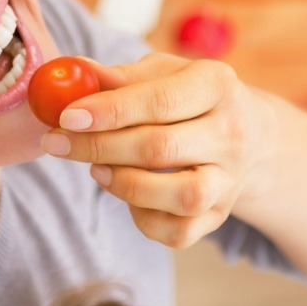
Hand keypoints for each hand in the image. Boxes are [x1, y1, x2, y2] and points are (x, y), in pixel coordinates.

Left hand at [39, 52, 276, 248]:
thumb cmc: (191, 97)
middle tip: (56, 142)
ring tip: (97, 170)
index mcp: (217, 84)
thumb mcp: (164, 73)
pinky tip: (128, 196)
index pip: (161, 101)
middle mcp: (231, 132)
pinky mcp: (221, 214)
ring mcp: (230, 178)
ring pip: (182, 196)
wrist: (250, 135)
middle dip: (99, 147)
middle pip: (161, 148)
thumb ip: (120, 77)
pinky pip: (180, 232)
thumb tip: (71, 74)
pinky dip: (145, 220)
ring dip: (126, 185)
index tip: (67, 116)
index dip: (109, 110)